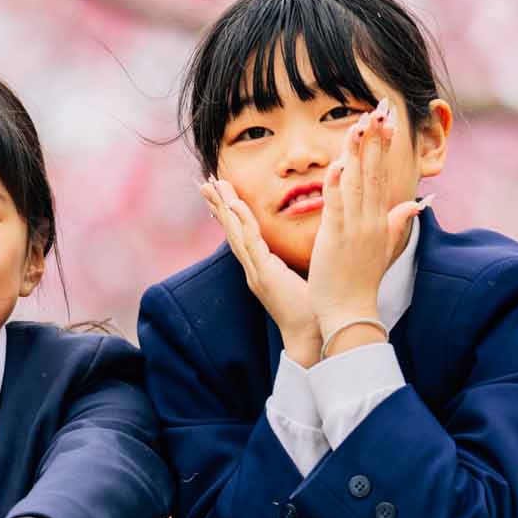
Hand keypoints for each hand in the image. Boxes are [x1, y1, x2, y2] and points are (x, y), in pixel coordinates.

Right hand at [202, 177, 323, 366]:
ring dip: (223, 207)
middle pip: (231, 230)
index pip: (242, 234)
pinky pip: (250, 243)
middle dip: (218, 205)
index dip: (230, 213)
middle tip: (206, 181)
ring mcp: (256, 271)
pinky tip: (234, 205)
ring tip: (213, 185)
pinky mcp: (265, 274)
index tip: (221, 191)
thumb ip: (297, 260)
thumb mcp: (302, 277)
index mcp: (261, 268)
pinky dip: (241, 222)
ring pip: (235, 232)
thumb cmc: (311, 310)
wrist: (312, 336)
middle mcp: (253, 268)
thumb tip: (309, 242)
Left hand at [306, 99, 423, 350]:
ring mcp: (355, 227)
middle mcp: (371, 220)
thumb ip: (398, 224)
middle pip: (375, 171)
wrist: (351, 312)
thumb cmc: (362, 283)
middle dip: (377, 138)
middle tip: (381, 107)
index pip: (383, 175)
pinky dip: (338, 183)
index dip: (385, 146)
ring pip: (358, 181)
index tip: (388, 120)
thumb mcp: (386, 249)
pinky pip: (337, 204)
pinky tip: (339, 161)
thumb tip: (416, 205)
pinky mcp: (336, 237)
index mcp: (381, 220)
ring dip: (359, 151)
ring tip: (362, 122)